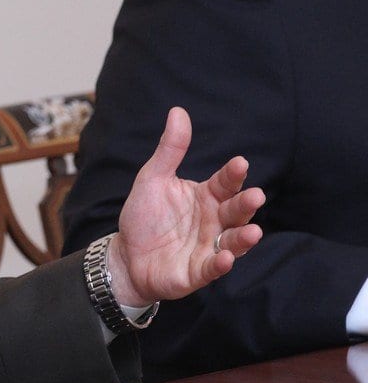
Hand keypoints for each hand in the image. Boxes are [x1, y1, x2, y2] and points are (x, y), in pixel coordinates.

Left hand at [107, 107, 264, 306]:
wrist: (127, 255)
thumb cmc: (145, 216)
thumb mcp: (153, 179)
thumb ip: (170, 149)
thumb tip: (178, 111)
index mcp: (206, 197)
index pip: (225, 183)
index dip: (232, 174)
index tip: (240, 163)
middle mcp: (214, 221)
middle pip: (235, 211)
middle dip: (246, 204)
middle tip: (255, 195)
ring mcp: (209, 247)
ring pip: (233, 241)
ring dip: (244, 238)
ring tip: (254, 231)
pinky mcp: (197, 271)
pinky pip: (212, 268)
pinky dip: (220, 264)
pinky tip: (224, 258)